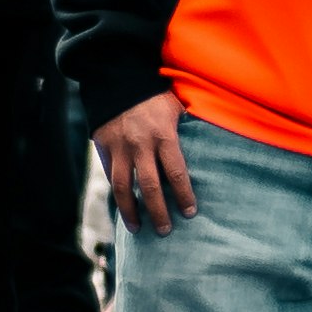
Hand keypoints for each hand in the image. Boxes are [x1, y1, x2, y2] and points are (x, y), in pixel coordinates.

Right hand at [97, 95, 194, 231]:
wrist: (118, 80)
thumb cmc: (154, 95)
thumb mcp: (176, 107)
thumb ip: (186, 129)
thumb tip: (207, 148)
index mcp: (164, 136)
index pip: (176, 173)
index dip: (183, 196)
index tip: (190, 213)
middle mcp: (141, 145)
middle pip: (150, 187)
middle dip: (159, 212)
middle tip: (165, 230)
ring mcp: (120, 148)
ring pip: (123, 188)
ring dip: (131, 211)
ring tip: (138, 229)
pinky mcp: (104, 148)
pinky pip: (111, 176)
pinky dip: (117, 195)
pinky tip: (123, 208)